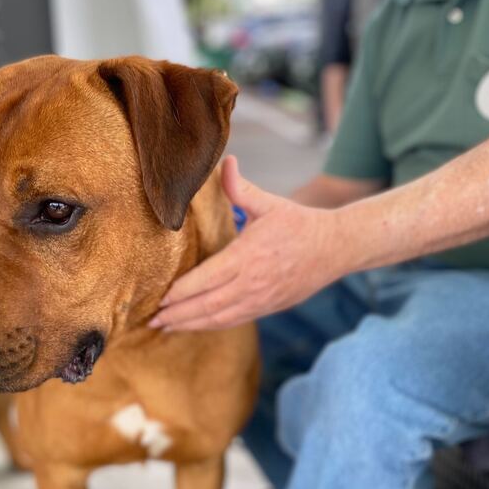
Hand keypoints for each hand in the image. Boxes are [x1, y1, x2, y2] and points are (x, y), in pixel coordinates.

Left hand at [149, 156, 338, 330]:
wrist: (336, 248)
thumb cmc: (299, 223)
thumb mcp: (269, 203)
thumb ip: (241, 188)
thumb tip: (225, 161)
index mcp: (248, 256)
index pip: (206, 279)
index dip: (181, 292)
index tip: (160, 298)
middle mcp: (252, 283)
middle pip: (208, 305)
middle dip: (178, 314)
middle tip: (153, 320)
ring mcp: (260, 300)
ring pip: (219, 318)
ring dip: (190, 325)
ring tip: (165, 327)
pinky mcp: (268, 308)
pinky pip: (233, 321)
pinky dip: (211, 326)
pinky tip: (194, 326)